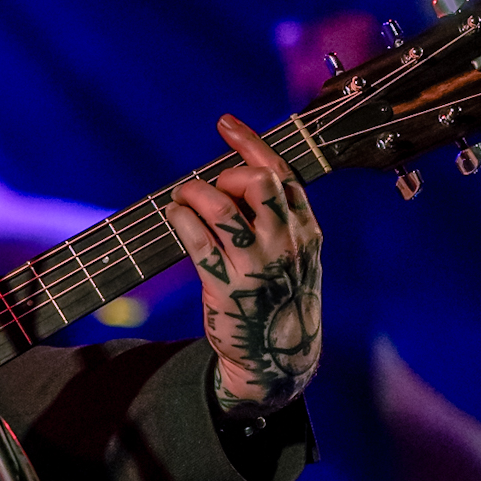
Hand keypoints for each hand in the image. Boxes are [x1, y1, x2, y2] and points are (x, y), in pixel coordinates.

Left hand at [165, 116, 322, 412]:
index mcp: (306, 229)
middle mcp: (285, 243)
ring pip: (221, 208)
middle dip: (224, 174)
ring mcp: (257, 266)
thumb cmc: (280, 297)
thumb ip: (281, 217)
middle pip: (256, 182)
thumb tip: (240, 174)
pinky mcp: (227, 286)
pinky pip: (197, 242)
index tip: (224, 124)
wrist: (277, 357)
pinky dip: (180, 220)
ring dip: (193, 193)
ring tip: (182, 198)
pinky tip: (174, 216)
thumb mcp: (298, 254)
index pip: (282, 172)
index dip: (250, 142)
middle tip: (210, 188)